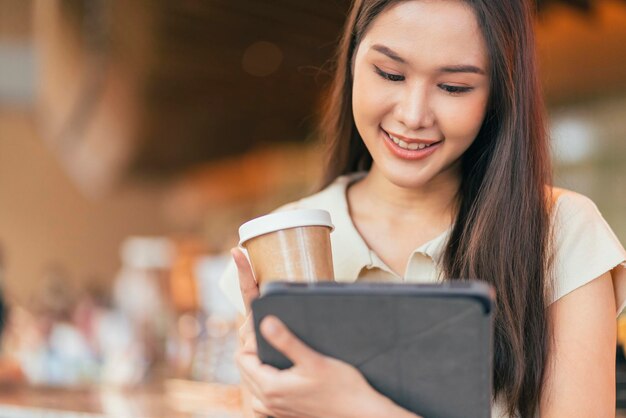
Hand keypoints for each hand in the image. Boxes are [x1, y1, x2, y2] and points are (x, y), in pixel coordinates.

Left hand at [231, 247, 416, 417]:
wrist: (361, 413)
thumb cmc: (342, 388)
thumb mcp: (314, 360)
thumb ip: (287, 342)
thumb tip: (265, 323)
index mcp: (271, 387)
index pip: (242, 358)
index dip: (250, 338)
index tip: (263, 325)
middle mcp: (269, 402)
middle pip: (244, 370)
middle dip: (252, 349)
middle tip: (267, 332)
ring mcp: (277, 410)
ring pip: (252, 385)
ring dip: (256, 367)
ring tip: (271, 350)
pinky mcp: (287, 414)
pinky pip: (263, 398)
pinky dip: (264, 383)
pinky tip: (279, 373)